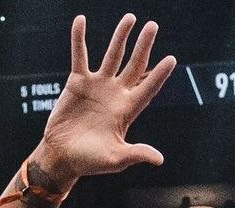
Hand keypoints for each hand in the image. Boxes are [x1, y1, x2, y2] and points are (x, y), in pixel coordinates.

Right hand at [32, 14, 176, 182]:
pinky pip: (80, 56)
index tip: (172, 59)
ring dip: (121, 37)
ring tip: (130, 18)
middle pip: (135, 65)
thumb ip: (136, 153)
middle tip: (153, 26)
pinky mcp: (77, 82)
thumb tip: (159, 159)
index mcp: (127, 110)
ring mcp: (98, 86)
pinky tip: (80, 20)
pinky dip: (79, 39)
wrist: (62, 156)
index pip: (148, 88)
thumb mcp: (116, 159)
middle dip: (144, 46)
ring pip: (113, 55)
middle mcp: (116, 94)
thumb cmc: (91, 161)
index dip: (159, 75)